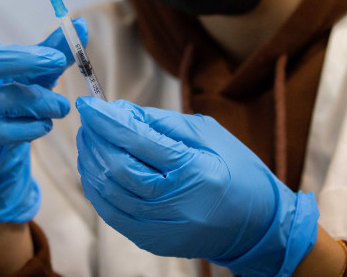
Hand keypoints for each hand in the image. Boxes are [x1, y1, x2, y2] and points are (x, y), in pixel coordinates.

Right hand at [0, 15, 86, 222]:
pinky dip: (31, 127)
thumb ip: (54, 49)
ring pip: (4, 99)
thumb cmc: (12, 100)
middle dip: (26, 60)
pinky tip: (45, 125)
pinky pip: (1, 130)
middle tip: (57, 61)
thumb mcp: (34, 73)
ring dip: (42, 101)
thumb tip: (81, 24)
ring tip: (62, 108)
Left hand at [76, 96, 318, 276]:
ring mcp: (162, 227)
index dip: (107, 120)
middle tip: (87, 119)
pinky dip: (96, 189)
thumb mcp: (209, 134)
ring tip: (88, 139)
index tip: (88, 104)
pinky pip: (111, 214)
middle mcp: (176, 203)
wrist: (259, 226)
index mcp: (194, 170)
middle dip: (96, 138)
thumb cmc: (238, 172)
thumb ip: (162, 123)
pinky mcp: (153, 241)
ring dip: (91, 161)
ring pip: (109, 191)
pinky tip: (93, 169)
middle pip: (117, 166)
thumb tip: (121, 112)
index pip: (138, 140)